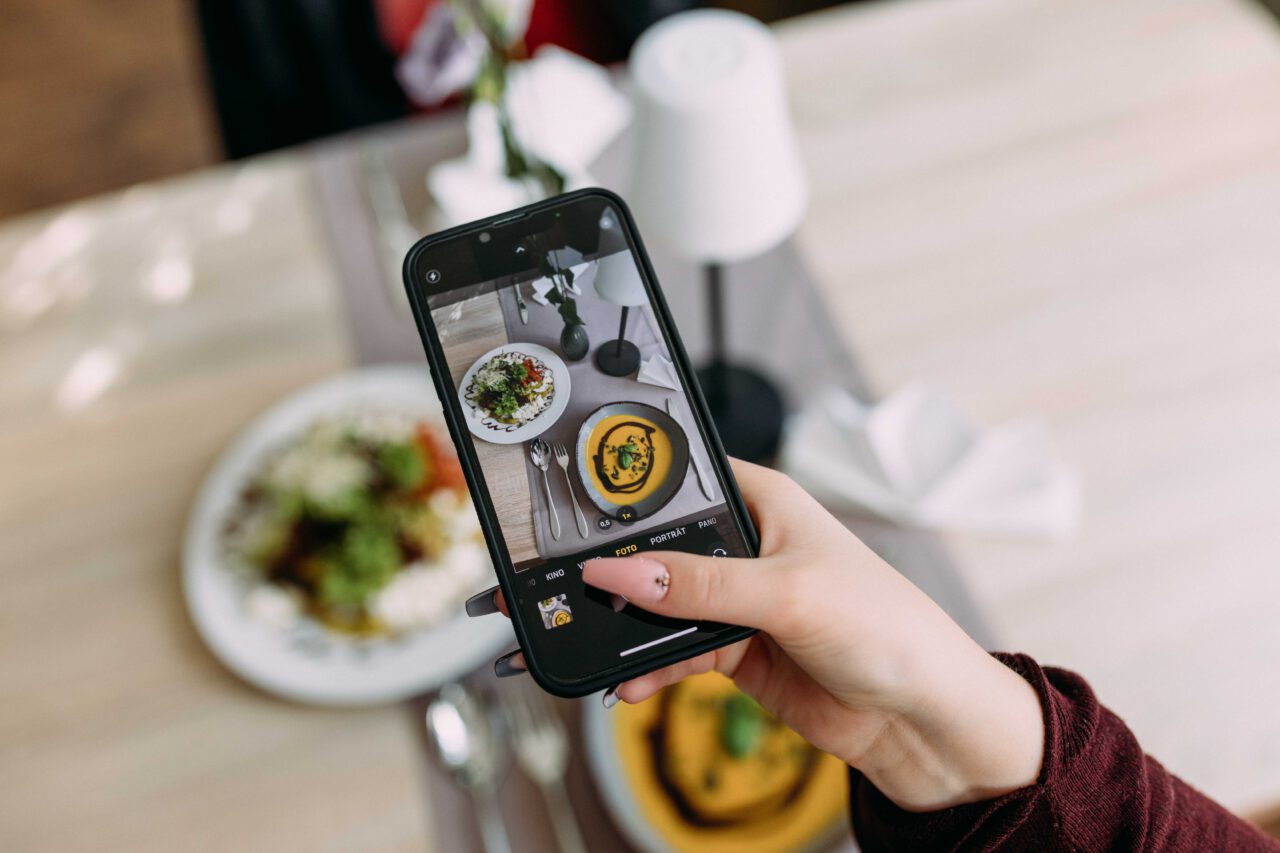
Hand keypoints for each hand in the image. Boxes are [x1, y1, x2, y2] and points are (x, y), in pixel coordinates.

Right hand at [488, 460, 1044, 811]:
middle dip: (618, 574)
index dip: (629, 495)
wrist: (918, 715)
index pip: (680, 483)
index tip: (574, 516)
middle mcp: (745, 546)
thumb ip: (700, 586)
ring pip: (661, 606)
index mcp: (763, 501)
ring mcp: (738, 601)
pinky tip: (628, 681)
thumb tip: (622, 572)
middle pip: (661, 549)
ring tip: (585, 643)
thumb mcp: (786, 593)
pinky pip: (674, 652)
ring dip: (627, 627)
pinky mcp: (736, 650)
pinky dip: (648, 667)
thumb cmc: (886, 626)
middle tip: (565, 592)